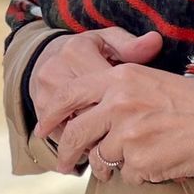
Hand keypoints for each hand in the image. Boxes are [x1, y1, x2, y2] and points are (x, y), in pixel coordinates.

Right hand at [30, 27, 162, 146]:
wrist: (46, 55)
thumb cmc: (88, 51)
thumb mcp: (108, 40)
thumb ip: (131, 45)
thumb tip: (155, 42)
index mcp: (77, 51)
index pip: (105, 85)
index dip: (124, 103)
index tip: (141, 115)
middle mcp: (56, 71)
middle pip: (88, 111)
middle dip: (110, 128)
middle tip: (132, 141)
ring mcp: (43, 92)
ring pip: (74, 127)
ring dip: (95, 141)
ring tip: (115, 152)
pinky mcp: (38, 109)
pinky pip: (62, 134)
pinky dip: (79, 143)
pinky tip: (95, 149)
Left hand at [52, 63, 193, 184]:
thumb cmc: (190, 101)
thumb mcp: (148, 79)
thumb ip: (116, 89)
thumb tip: (88, 110)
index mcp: (119, 78)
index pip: (69, 95)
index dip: (52, 114)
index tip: (43, 128)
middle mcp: (118, 103)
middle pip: (76, 133)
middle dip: (67, 152)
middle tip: (66, 163)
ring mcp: (127, 133)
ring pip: (99, 159)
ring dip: (108, 166)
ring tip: (128, 161)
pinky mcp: (139, 160)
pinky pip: (125, 175)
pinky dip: (136, 174)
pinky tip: (155, 162)